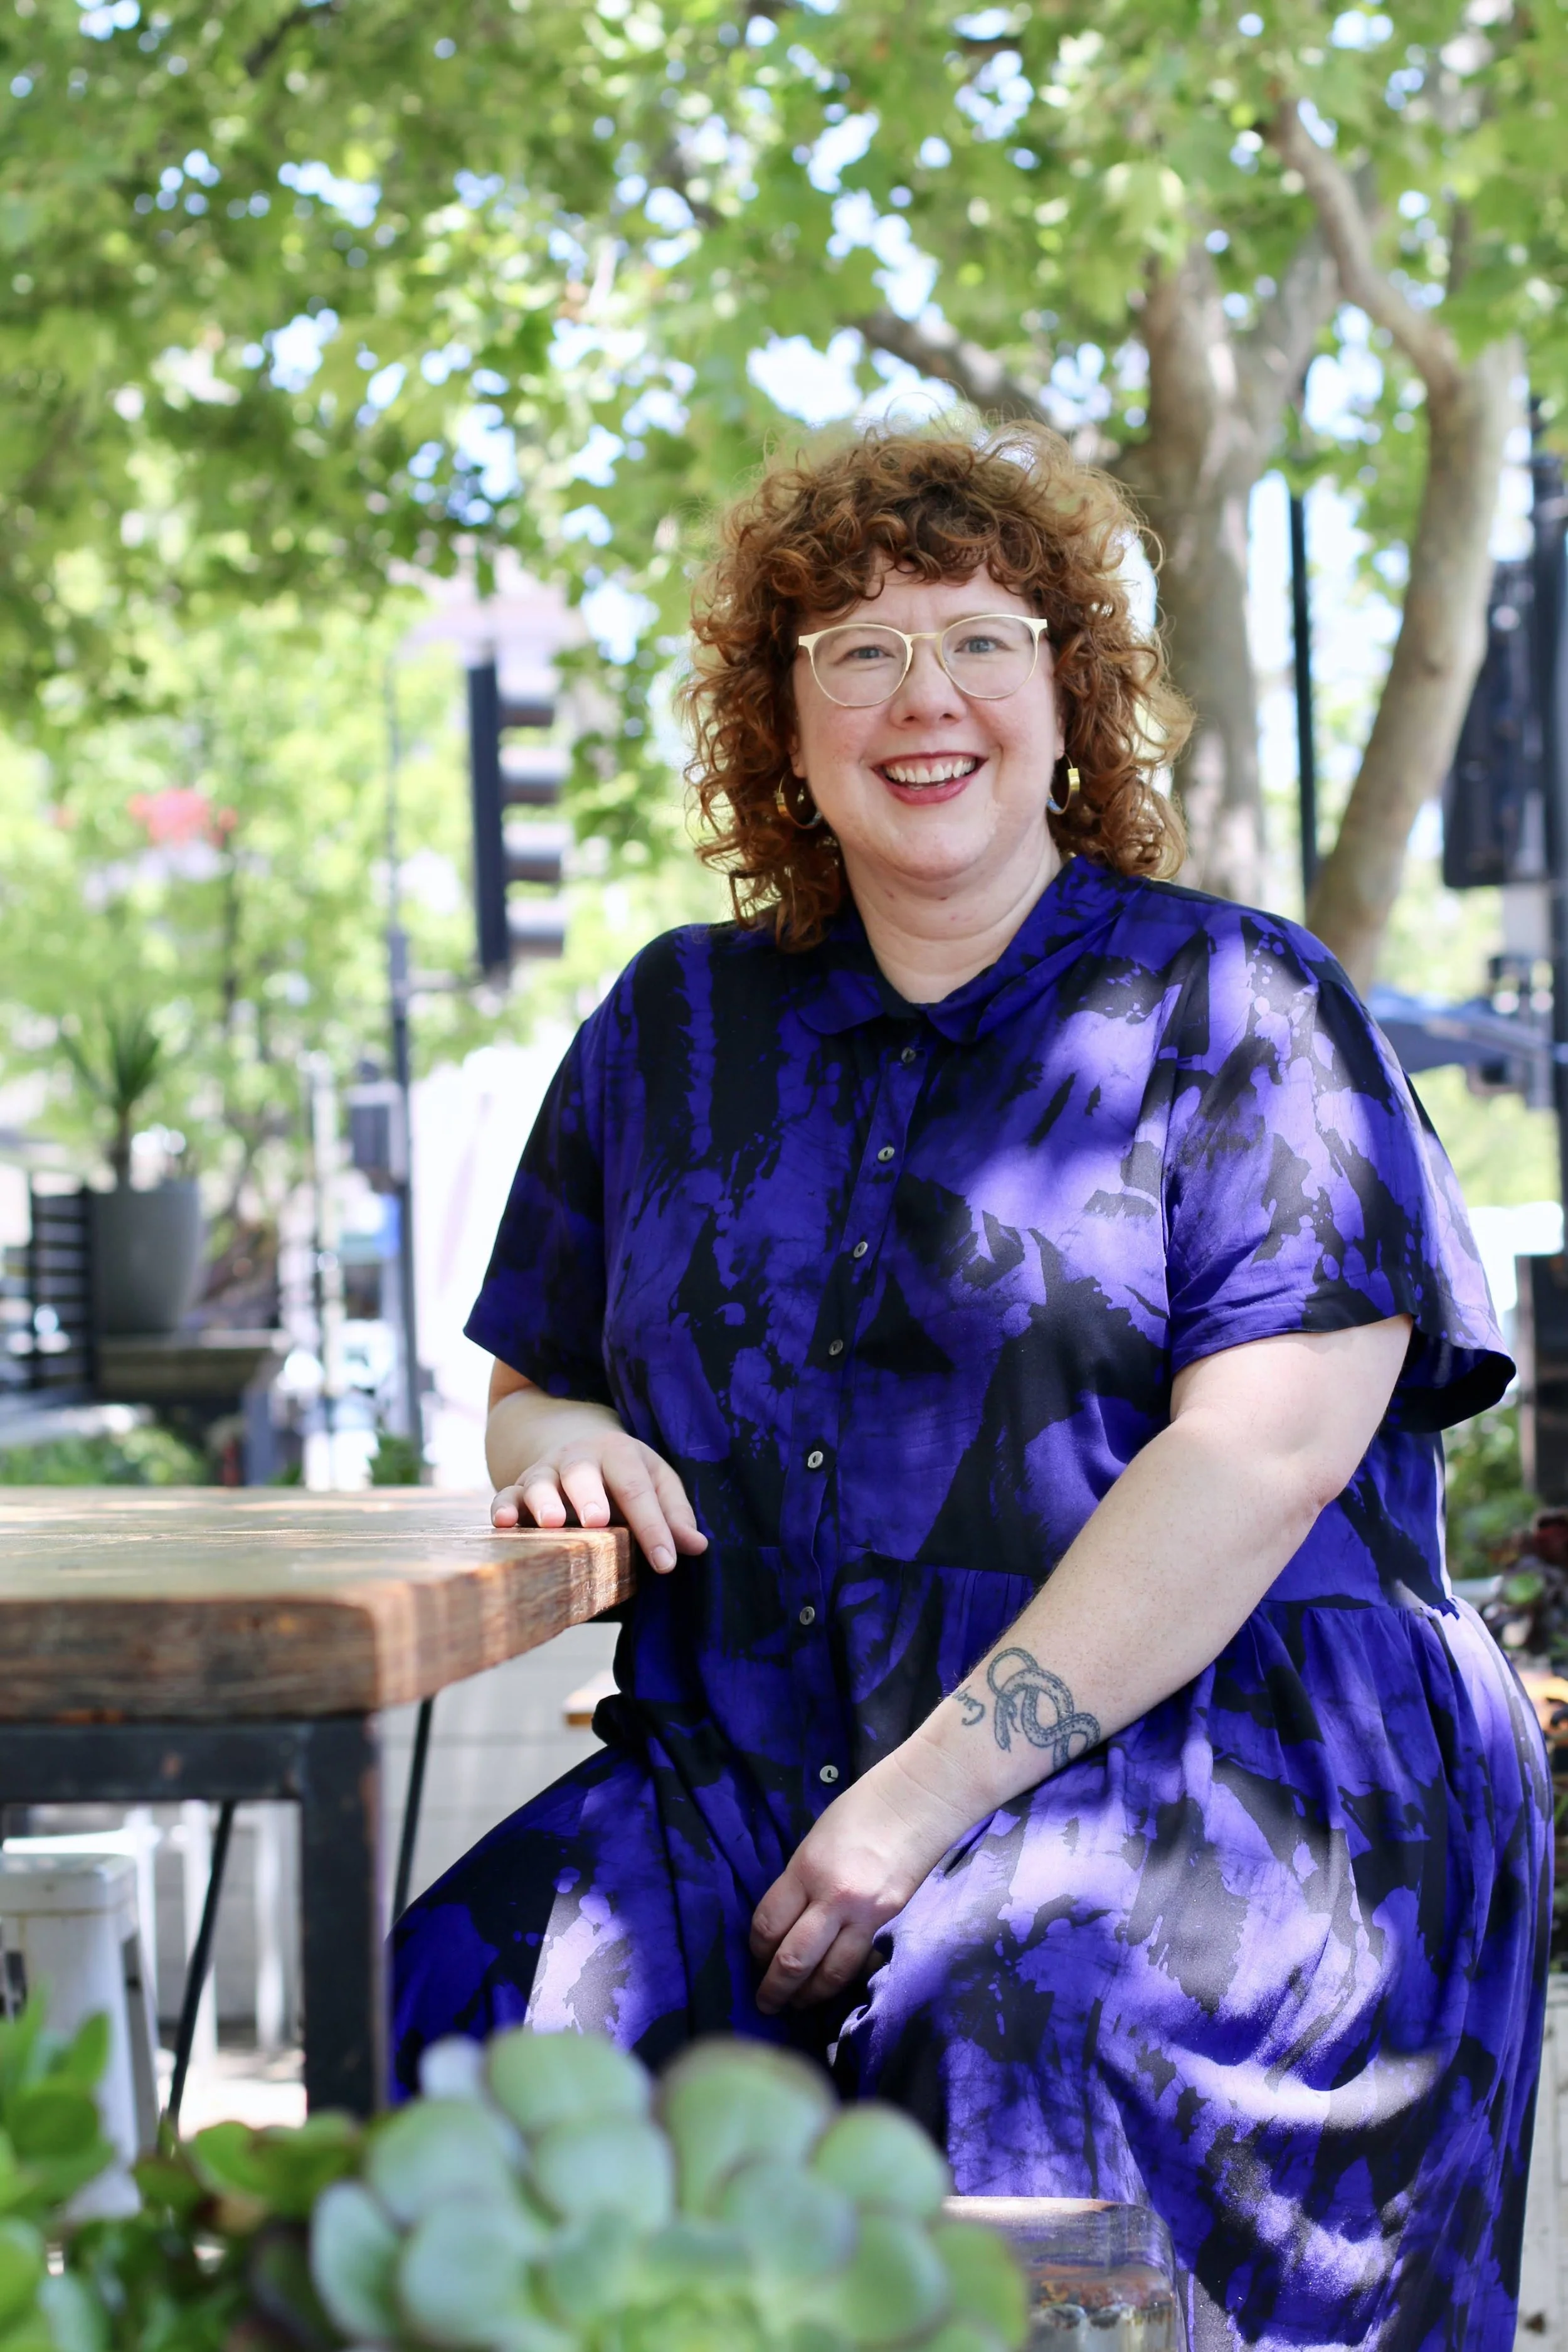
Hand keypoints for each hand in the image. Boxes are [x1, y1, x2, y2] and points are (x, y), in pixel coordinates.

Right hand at [492, 1427, 707, 1574]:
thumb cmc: (626, 1475)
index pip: (638, 1489)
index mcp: (619, 1454)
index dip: (653, 1525)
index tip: (666, 1562)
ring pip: (540, 1483)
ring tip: (553, 1523)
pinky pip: (505, 1495)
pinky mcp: (519, 1490)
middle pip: (582, 1473)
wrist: (578, 1448)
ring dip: (544, 1502)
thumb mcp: (656, 1482)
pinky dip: (502, 1508)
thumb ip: (675, 1514)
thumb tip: (697, 1546)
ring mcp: (545, 1473)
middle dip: (589, 1496)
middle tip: (598, 1520)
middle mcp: (579, 1460)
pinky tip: (503, 1524)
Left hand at [748, 1750, 977, 2013]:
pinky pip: (859, 1962)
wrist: (916, 1802)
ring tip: (797, 2004)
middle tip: (765, 2003)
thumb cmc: (859, 1811)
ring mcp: (864, 1914)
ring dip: (808, 1996)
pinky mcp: (888, 1922)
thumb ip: (799, 1883)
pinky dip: (841, 1980)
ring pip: (830, 1974)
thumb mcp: (814, 1843)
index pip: (768, 1925)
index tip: (755, 1957)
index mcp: (806, 1870)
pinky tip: (831, 1987)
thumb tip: (786, 1920)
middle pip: (794, 1960)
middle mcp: (832, 1898)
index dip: (756, 1950)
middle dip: (774, 1988)